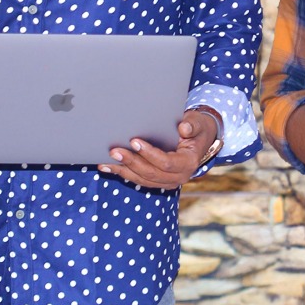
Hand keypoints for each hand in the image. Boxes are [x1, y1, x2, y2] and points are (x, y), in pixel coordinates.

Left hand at [99, 110, 217, 189]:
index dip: (149, 153)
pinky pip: (138, 179)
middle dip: (131, 162)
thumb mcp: (197, 123)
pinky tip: (107, 167)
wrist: (198, 140)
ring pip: (142, 179)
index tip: (134, 141)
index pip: (166, 162)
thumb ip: (191, 125)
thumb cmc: (196, 129)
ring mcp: (167, 182)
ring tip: (105, 161)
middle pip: (150, 173)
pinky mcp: (157, 181)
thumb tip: (183, 128)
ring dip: (123, 170)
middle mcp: (179, 177)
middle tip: (114, 151)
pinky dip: (122, 173)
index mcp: (188, 163)